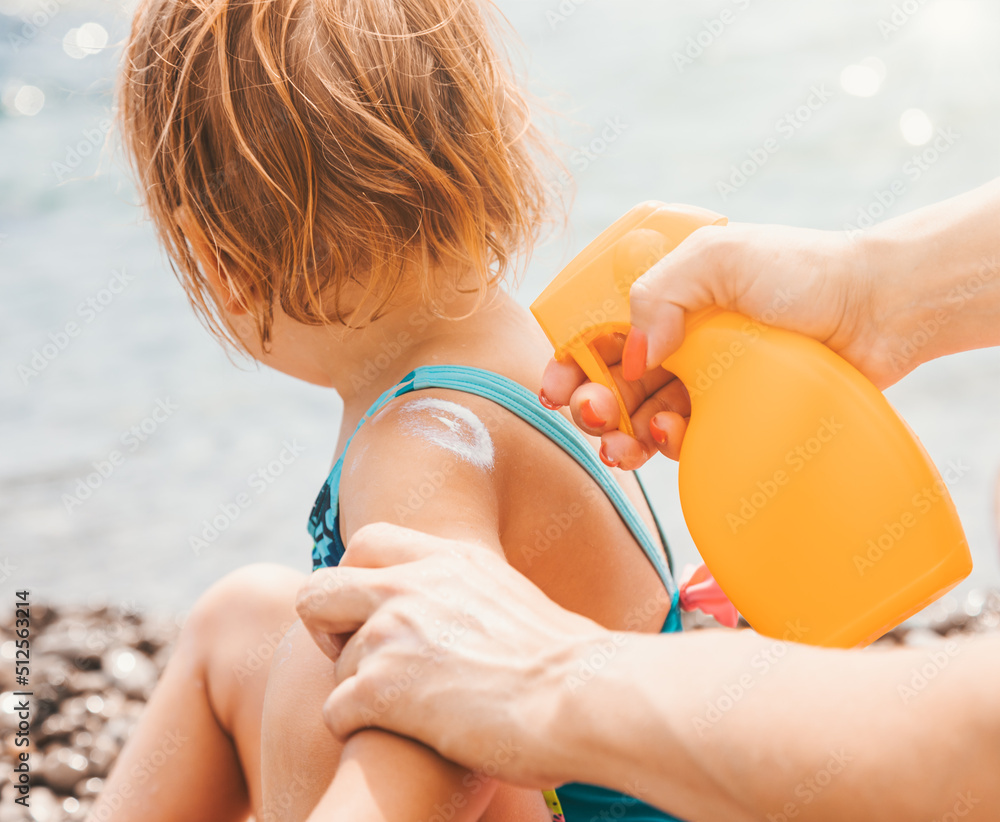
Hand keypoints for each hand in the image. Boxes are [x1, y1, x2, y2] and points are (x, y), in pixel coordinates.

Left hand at [295, 523, 609, 788]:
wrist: (581, 696)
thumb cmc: (566, 661)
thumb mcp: (512, 595)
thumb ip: (467, 593)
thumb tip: (466, 613)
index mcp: (446, 557)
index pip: (364, 542)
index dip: (357, 580)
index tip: (377, 615)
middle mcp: (410, 585)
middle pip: (319, 592)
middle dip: (328, 630)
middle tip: (363, 662)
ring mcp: (392, 633)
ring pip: (335, 665)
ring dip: (360, 691)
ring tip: (408, 713)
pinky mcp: (383, 688)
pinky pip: (334, 711)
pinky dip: (355, 728)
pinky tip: (397, 736)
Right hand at [541, 223, 891, 469]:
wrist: (876, 309)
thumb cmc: (800, 271)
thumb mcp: (716, 259)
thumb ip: (658, 295)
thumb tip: (632, 357)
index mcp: (666, 299)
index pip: (599, 333)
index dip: (569, 363)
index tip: (554, 390)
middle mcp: (679, 340)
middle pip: (613, 381)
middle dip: (592, 404)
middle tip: (593, 416)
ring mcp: (704, 380)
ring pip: (642, 416)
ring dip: (622, 435)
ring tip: (622, 446)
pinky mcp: (730, 414)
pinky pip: (684, 438)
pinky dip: (666, 442)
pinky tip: (671, 435)